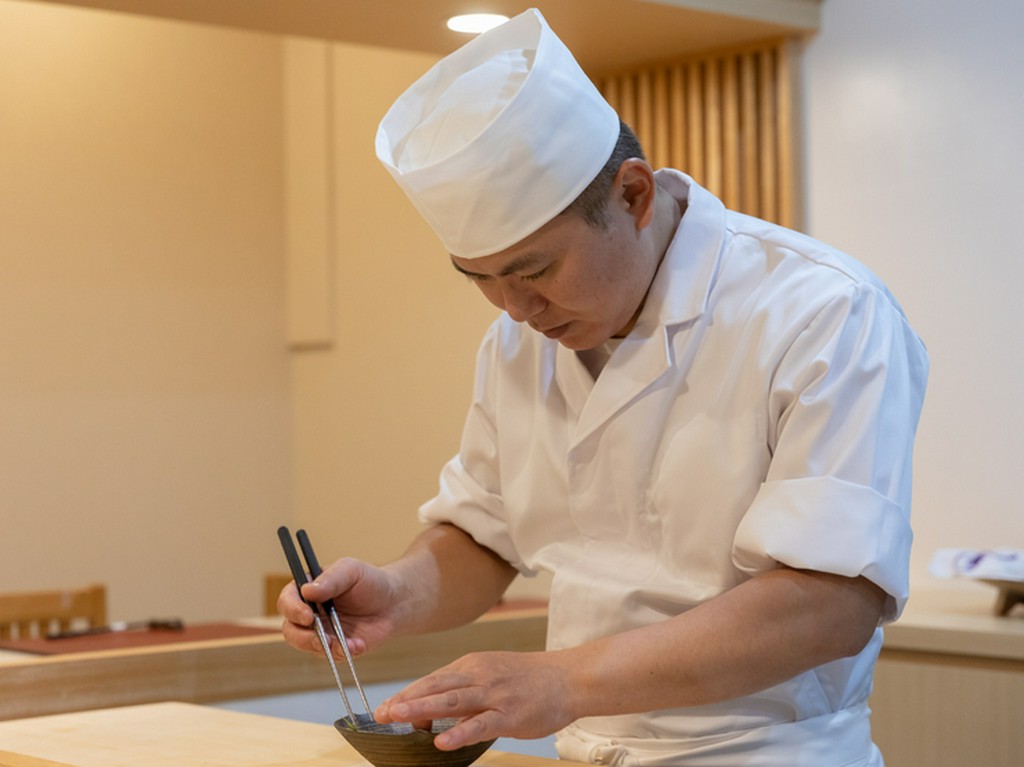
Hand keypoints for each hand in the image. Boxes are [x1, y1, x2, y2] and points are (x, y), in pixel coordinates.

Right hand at [278, 557, 398, 657]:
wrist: (393, 604)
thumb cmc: (370, 581)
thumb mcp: (352, 571)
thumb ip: (331, 579)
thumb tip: (307, 591)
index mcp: (307, 590)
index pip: (287, 600)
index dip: (292, 610)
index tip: (307, 616)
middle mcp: (309, 612)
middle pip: (290, 629)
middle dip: (303, 637)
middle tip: (322, 638)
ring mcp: (320, 631)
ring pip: (307, 646)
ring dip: (325, 648)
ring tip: (346, 644)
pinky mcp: (334, 647)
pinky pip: (330, 656)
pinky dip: (343, 653)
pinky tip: (358, 645)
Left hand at [373, 650, 577, 750]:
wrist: (568, 678)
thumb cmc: (528, 680)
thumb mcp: (491, 675)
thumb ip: (464, 691)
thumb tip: (432, 712)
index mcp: (472, 665)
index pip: (433, 679)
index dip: (408, 694)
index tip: (385, 707)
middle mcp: (479, 676)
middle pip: (436, 686)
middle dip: (407, 700)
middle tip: (381, 713)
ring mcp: (495, 694)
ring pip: (453, 700)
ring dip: (423, 709)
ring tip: (399, 718)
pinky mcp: (510, 714)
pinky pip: (481, 724)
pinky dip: (460, 733)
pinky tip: (442, 742)